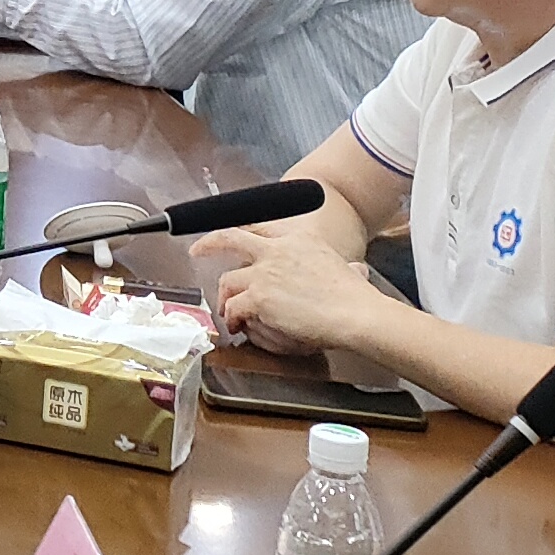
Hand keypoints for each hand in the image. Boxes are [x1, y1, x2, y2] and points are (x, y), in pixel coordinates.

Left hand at [202, 224, 387, 355]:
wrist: (356, 313)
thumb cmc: (356, 298)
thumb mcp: (349, 267)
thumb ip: (341, 267)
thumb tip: (354, 270)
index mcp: (298, 238)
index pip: (260, 228)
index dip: (242, 234)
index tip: (232, 239)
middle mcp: (277, 248)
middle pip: (230, 238)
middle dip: (209, 243)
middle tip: (197, 250)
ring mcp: (265, 271)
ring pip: (228, 280)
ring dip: (224, 297)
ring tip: (227, 311)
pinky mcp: (258, 296)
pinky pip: (234, 307)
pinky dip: (232, 318)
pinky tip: (237, 326)